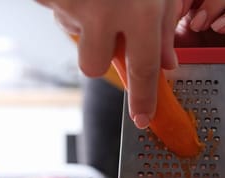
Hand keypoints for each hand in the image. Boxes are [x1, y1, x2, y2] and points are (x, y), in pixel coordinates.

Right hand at [37, 0, 188, 126]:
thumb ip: (164, 27)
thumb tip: (167, 65)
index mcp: (139, 13)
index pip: (143, 70)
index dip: (144, 99)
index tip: (142, 120)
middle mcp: (105, 12)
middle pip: (93, 65)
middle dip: (99, 54)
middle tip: (108, 27)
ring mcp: (73, 4)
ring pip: (74, 35)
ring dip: (84, 23)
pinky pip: (57, 11)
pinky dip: (68, 3)